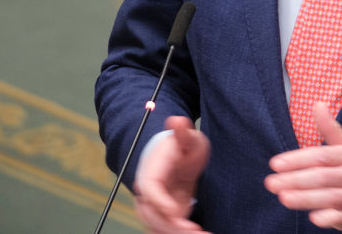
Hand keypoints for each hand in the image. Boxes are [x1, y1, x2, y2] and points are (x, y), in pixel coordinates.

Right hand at [132, 116, 210, 232]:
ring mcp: (154, 207)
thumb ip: (183, 133)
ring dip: (177, 233)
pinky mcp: (164, 217)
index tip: (175, 212)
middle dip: (172, 226)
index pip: (149, 189)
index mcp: (151, 173)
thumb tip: (177, 119)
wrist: (174, 158)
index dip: (160, 202)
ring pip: (159, 227)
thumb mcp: (187, 138)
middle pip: (152, 215)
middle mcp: (147, 194)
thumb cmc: (181, 147)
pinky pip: (167, 230)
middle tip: (194, 231)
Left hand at [264, 103, 341, 232]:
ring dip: (306, 199)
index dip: (298, 159)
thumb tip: (317, 104)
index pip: (322, 156)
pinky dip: (331, 218)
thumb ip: (332, 129)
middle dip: (295, 180)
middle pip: (323, 176)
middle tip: (271, 183)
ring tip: (283, 198)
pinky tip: (314, 218)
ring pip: (332, 197)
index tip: (276, 163)